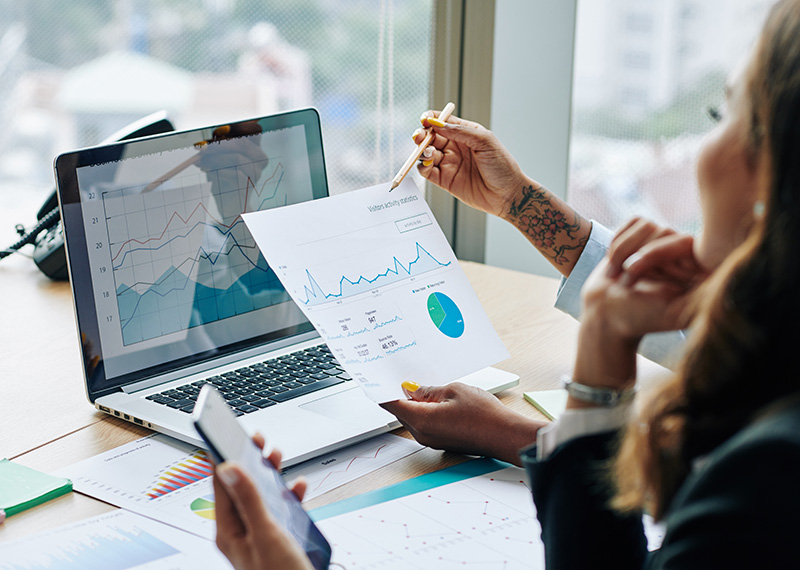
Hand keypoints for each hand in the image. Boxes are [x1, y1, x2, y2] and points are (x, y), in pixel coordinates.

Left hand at [213, 434, 312, 569]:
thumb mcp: (265, 533)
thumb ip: (248, 499)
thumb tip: (229, 467)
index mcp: (228, 530)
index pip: (221, 485)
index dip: (225, 457)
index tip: (230, 435)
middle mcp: (241, 530)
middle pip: (240, 487)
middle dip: (250, 461)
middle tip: (257, 440)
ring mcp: (259, 533)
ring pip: (260, 495)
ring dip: (268, 475)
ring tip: (275, 457)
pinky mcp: (277, 537)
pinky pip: (279, 509)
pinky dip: (287, 495)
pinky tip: (296, 488)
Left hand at [380, 382, 544, 465]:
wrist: (505, 435)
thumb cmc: (484, 415)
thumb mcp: (453, 390)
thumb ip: (429, 390)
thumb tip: (413, 389)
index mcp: (421, 420)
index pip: (391, 404)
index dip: (383, 389)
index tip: (378, 377)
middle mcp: (423, 434)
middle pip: (402, 411)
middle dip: (401, 394)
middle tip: (403, 374)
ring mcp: (432, 440)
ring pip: (414, 417)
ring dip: (416, 402)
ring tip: (426, 384)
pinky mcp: (442, 441)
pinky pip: (426, 423)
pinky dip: (427, 411)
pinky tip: (438, 398)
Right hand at [413, 112, 527, 216]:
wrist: (507, 194)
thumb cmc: (502, 166)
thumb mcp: (485, 141)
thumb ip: (460, 131)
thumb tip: (438, 124)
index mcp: (465, 133)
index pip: (443, 121)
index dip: (431, 118)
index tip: (425, 119)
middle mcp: (455, 147)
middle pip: (431, 136)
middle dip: (422, 134)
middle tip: (420, 136)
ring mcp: (449, 163)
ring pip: (426, 153)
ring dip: (422, 150)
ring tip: (427, 152)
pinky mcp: (444, 180)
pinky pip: (427, 171)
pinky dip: (422, 166)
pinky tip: (426, 163)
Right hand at [588, 218, 707, 339]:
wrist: (606, 316)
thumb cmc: (639, 319)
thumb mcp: (674, 312)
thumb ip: (700, 295)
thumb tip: (717, 271)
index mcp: (700, 273)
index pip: (684, 242)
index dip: (655, 257)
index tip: (635, 282)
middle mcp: (686, 256)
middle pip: (664, 231)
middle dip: (638, 259)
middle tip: (626, 285)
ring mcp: (664, 244)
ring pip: (647, 224)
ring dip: (623, 251)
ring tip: (618, 277)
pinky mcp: (644, 236)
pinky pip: (633, 221)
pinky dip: (617, 241)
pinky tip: (614, 263)